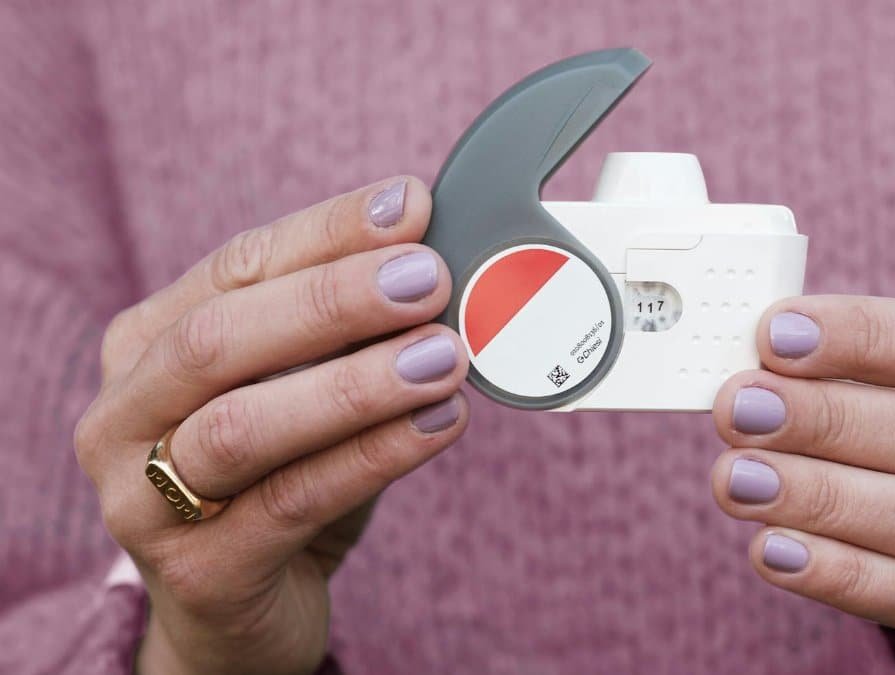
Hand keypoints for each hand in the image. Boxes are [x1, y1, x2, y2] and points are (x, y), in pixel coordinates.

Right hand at [74, 178, 469, 674]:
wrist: (237, 612)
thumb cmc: (279, 479)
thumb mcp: (303, 391)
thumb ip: (346, 332)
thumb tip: (431, 258)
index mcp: (146, 347)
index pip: (237, 266)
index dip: (327, 232)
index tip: (412, 205)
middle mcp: (124, 416)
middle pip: (220, 338)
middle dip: (332, 300)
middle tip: (428, 279)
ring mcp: (145, 501)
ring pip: (245, 425)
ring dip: (355, 384)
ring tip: (443, 356)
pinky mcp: (200, 572)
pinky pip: (292, 502)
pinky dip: (374, 456)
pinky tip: (439, 423)